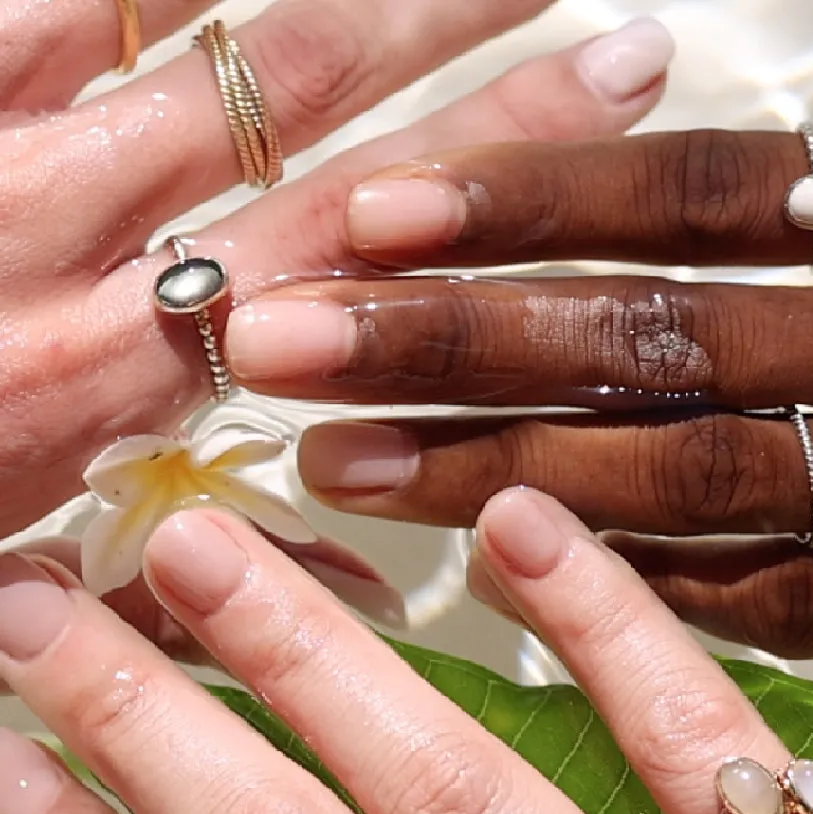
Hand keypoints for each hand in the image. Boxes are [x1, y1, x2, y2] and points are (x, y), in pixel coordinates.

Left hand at [0, 3, 670, 538]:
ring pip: (189, 16)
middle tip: (604, 19)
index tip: (606, 105)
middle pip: (312, 107)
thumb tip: (362, 608)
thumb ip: (208, 596)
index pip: (359, 258)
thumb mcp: (28, 599)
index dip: (494, 174)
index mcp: (110, 381)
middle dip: (475, 48)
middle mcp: (64, 247)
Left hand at [220, 125, 812, 695]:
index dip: (521, 202)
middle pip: (644, 343)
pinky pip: (794, 606)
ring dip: (502, 484)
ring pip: (684, 488)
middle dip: (449, 347)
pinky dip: (664, 591)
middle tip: (281, 356)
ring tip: (344, 471)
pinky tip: (531, 583)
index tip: (365, 218)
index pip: (691, 199)